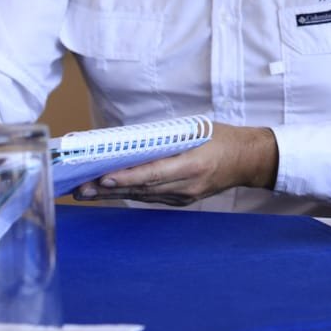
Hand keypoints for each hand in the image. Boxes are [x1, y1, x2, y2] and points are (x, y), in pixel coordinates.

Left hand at [71, 123, 277, 205]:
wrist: (249, 160)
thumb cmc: (223, 139)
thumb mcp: (198, 130)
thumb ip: (167, 138)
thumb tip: (133, 142)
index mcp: (193, 165)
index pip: (153, 174)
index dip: (126, 178)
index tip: (102, 178)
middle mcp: (187, 185)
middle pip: (142, 189)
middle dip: (109, 190)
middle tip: (81, 189)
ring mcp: (185, 196)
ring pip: (143, 196)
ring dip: (114, 194)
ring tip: (87, 192)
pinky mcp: (183, 200)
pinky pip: (152, 197)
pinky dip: (131, 193)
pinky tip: (111, 191)